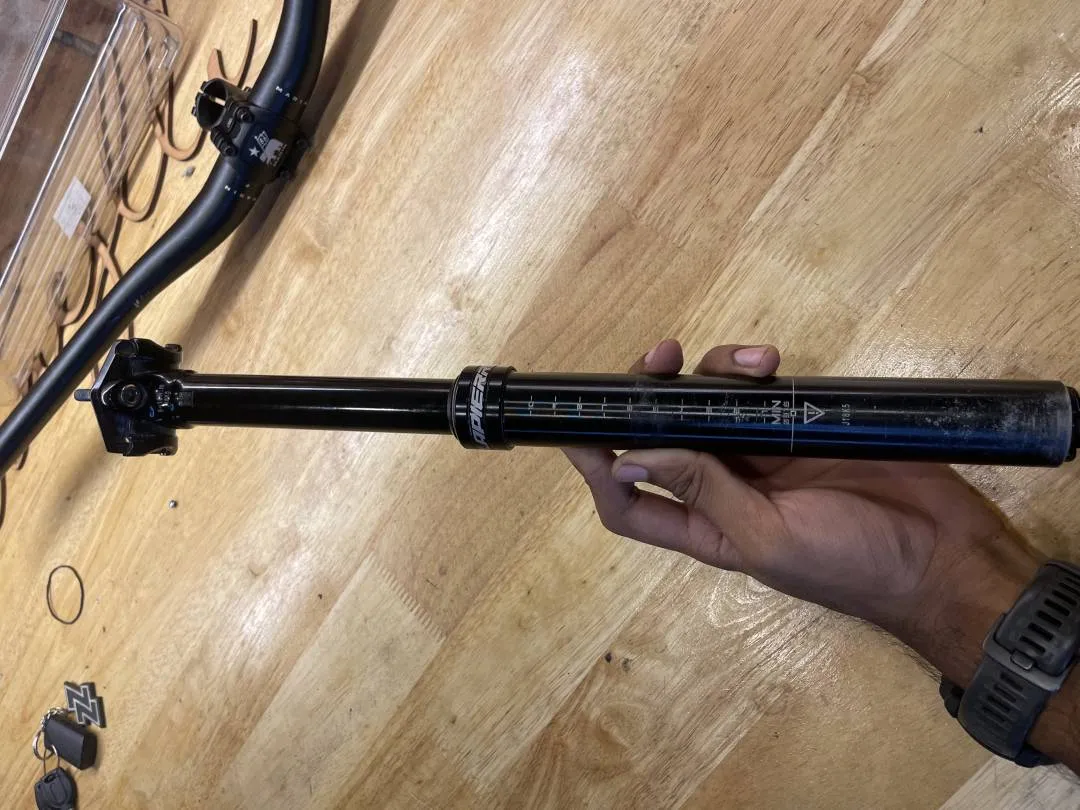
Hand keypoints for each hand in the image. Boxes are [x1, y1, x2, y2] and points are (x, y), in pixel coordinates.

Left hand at [563, 340, 1038, 643]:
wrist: (947, 553)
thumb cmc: (853, 564)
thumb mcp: (767, 538)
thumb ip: (702, 492)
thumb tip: (626, 457)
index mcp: (704, 528)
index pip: (629, 500)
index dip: (596, 466)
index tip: (577, 424)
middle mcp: (723, 486)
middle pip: (662, 434)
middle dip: (650, 396)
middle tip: (661, 356)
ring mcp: (761, 451)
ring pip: (708, 401)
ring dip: (710, 372)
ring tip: (747, 358)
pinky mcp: (800, 422)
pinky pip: (758, 387)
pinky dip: (753, 368)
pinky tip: (769, 358)